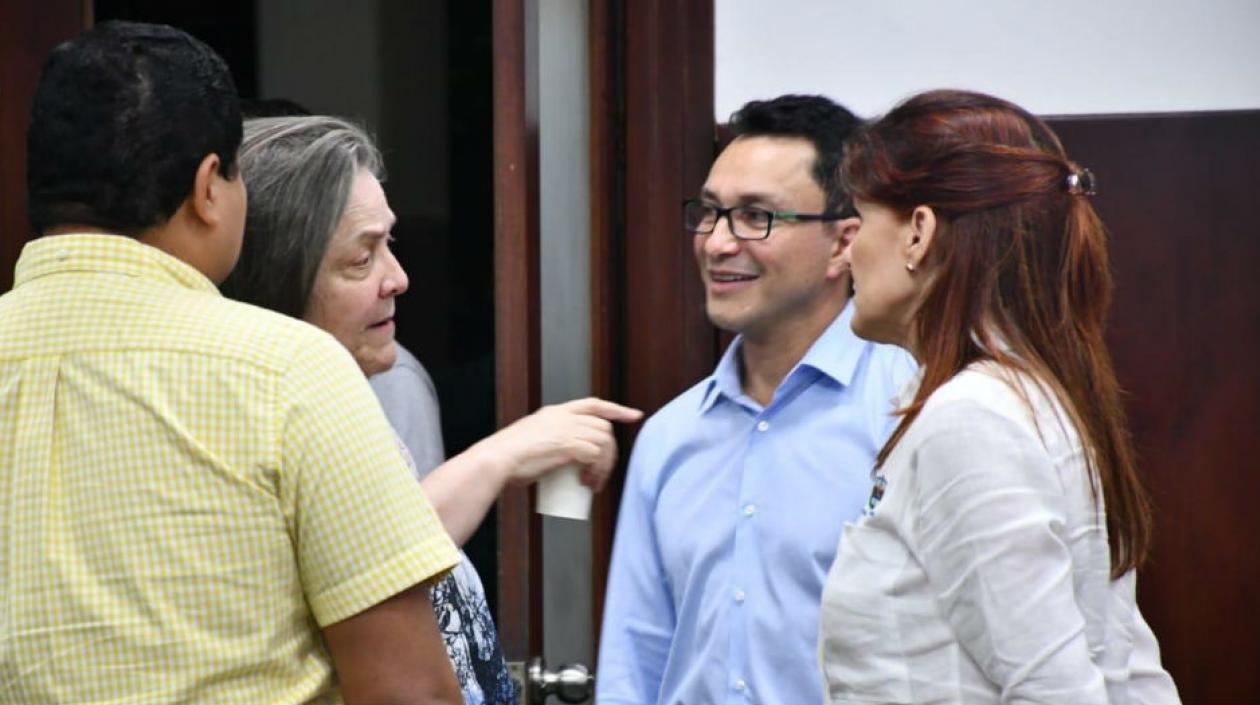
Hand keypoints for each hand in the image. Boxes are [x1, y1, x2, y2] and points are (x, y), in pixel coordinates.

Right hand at [473, 397, 642, 490]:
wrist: (496, 459)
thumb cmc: (508, 458)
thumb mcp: (532, 440)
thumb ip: (547, 443)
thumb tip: (559, 459)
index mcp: (555, 412)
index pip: (593, 404)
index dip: (617, 409)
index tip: (634, 415)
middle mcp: (563, 416)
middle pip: (603, 427)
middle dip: (610, 451)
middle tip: (600, 475)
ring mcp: (566, 428)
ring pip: (603, 441)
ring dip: (604, 465)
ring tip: (592, 483)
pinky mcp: (568, 444)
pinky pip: (595, 455)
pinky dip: (597, 470)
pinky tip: (588, 484)